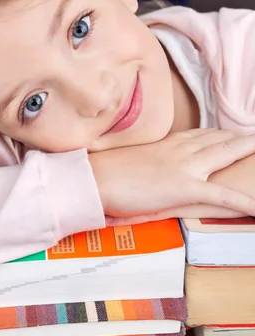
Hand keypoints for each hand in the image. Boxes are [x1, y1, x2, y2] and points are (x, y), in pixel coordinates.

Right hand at [89, 129, 254, 223]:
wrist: (96, 177)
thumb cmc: (108, 171)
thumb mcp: (136, 160)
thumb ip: (152, 160)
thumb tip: (155, 167)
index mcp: (170, 142)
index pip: (205, 134)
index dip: (225, 135)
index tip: (236, 135)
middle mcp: (182, 149)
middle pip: (222, 139)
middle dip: (245, 139)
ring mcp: (186, 166)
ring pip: (228, 154)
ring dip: (249, 152)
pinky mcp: (185, 187)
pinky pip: (223, 196)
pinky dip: (243, 201)